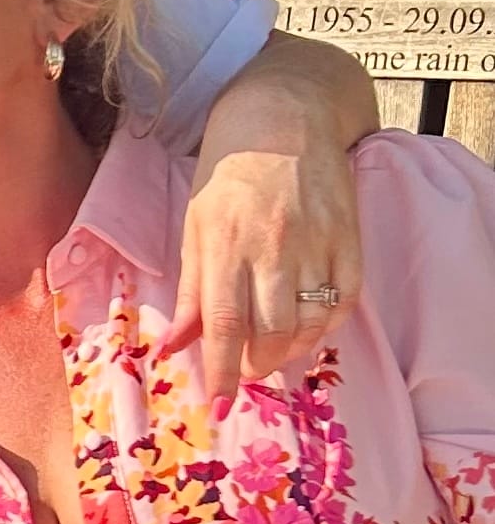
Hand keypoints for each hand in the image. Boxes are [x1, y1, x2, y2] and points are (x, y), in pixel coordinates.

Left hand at [171, 138, 363, 403]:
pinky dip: (325, 327)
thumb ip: (191, 289)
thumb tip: (174, 347)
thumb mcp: (195, 226)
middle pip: (270, 331)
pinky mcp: (350, 239)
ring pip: (310, 323)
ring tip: (273, 352)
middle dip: (257, 365)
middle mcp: (271, 247)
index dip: (220, 369)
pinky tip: (308, 328)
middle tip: (247, 370)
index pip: (221, 322)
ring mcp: (316, 243)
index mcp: (223, 243)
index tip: (218, 403)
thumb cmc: (228, 175)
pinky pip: (343, 302)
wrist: (284, 120)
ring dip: (291, 351)